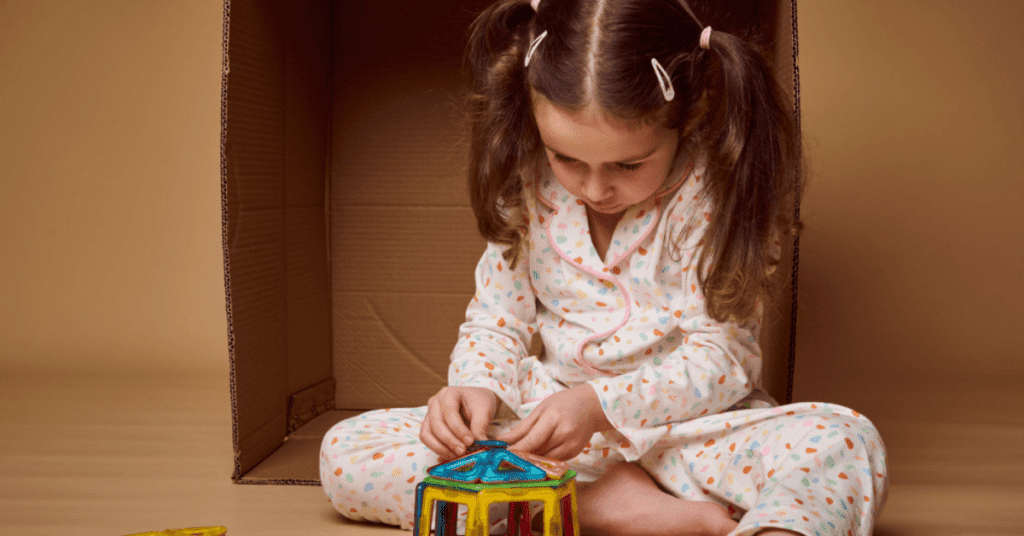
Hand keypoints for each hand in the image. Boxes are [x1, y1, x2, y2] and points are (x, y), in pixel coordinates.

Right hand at [420, 386, 497, 461]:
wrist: (476, 403)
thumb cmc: (479, 403)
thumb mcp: (484, 410)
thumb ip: (481, 425)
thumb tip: (480, 443)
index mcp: (448, 394)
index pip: (449, 412)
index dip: (459, 429)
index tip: (471, 441)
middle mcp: (435, 403)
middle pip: (436, 424)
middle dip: (450, 440)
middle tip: (463, 451)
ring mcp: (429, 414)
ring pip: (427, 433)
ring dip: (441, 447)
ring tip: (456, 455)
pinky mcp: (428, 426)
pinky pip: (427, 439)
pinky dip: (437, 449)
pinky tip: (451, 455)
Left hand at [497, 384, 611, 461]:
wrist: (592, 406)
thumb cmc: (563, 403)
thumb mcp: (541, 409)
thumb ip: (522, 428)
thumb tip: (502, 440)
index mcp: (553, 419)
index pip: (532, 440)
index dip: (516, 450)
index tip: (501, 456)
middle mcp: (564, 434)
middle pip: (537, 452)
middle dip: (520, 457)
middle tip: (504, 461)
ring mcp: (572, 445)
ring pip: (545, 459)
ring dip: (531, 460)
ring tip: (517, 459)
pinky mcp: (575, 453)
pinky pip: (554, 460)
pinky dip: (543, 459)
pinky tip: (536, 455)